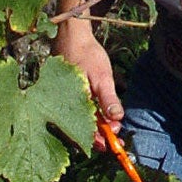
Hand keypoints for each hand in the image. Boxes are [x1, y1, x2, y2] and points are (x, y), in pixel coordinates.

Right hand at [54, 13, 121, 147]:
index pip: (84, 136)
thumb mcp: (101, 77)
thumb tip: (117, 118)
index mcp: (69, 108)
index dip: (102, 142)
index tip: (117, 144)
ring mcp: (64, 103)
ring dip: (97, 126)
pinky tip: (103, 114)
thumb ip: (107, 98)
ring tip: (113, 125)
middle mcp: (62, 109)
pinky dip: (92, 116)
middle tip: (118, 135)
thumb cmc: (86, 56)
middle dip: (101, 136)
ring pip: (81, 122)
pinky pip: (79, 112)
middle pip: (81, 132)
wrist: (71, 36)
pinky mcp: (67, 97)